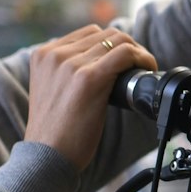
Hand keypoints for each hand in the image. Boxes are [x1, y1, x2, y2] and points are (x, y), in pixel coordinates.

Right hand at [24, 25, 158, 170]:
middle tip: (138, 68)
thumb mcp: (52, 91)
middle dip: (127, 47)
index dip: (111, 45)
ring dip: (136, 52)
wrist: (46, 157)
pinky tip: (148, 69)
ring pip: (117, 40)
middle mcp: (54, 54)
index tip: (124, 62)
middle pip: (104, 34)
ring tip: (143, 70)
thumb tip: (103, 64)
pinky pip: (125, 53)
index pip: (87, 34)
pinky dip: (142, 58)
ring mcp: (70, 64)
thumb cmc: (55, 132)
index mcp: (43, 55)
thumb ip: (67, 73)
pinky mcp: (89, 78)